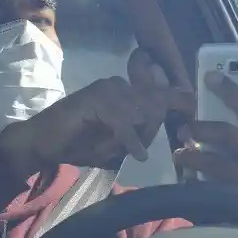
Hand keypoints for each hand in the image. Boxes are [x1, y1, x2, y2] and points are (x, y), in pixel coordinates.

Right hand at [0, 49, 189, 176]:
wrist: (43, 143)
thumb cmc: (78, 144)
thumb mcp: (117, 144)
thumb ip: (139, 135)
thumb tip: (161, 132)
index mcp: (126, 93)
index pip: (160, 93)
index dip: (179, 100)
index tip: (194, 107)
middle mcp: (120, 85)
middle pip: (155, 106)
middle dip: (150, 130)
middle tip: (133, 147)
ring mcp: (108, 88)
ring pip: (141, 113)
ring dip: (135, 137)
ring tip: (118, 149)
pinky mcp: (97, 98)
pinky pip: (124, 120)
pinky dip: (130, 138)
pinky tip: (134, 152)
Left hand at [174, 72, 237, 237]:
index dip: (230, 90)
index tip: (210, 78)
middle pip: (229, 133)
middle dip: (204, 126)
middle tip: (186, 124)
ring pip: (215, 161)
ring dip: (193, 154)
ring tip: (180, 153)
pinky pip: (211, 187)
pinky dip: (196, 182)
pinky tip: (186, 179)